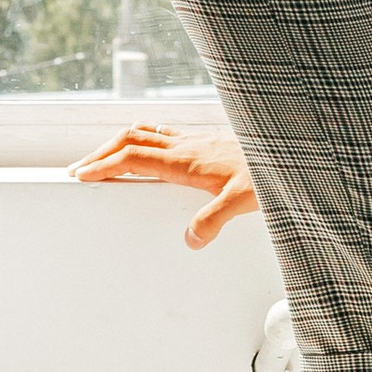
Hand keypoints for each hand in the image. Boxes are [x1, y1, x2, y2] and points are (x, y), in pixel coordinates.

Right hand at [71, 119, 256, 246]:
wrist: (291, 149)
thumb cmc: (270, 172)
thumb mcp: (244, 201)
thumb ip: (214, 220)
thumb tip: (190, 240)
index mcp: (186, 160)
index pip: (134, 158)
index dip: (105, 165)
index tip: (83, 175)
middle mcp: (186, 146)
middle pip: (130, 139)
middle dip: (101, 152)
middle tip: (80, 167)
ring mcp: (194, 140)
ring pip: (144, 132)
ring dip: (117, 142)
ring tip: (102, 156)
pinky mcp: (205, 140)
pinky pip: (162, 132)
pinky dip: (142, 138)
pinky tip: (145, 147)